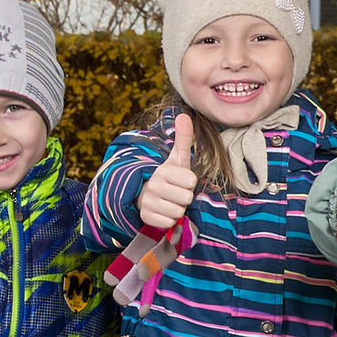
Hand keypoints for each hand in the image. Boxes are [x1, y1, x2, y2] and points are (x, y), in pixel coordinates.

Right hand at [136, 113, 198, 231]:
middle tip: (175, 193)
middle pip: (186, 198)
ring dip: (177, 209)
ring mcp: (148, 202)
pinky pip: (169, 222)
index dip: (189, 183)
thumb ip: (183, 138)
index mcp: (163, 171)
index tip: (180, 181)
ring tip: (169, 202)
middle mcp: (153, 186)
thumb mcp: (177, 159)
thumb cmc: (169, 177)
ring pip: (178, 211)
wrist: (146, 194)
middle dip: (184, 198)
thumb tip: (184, 115)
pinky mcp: (146, 217)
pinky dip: (169, 220)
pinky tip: (163, 211)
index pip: (191, 181)